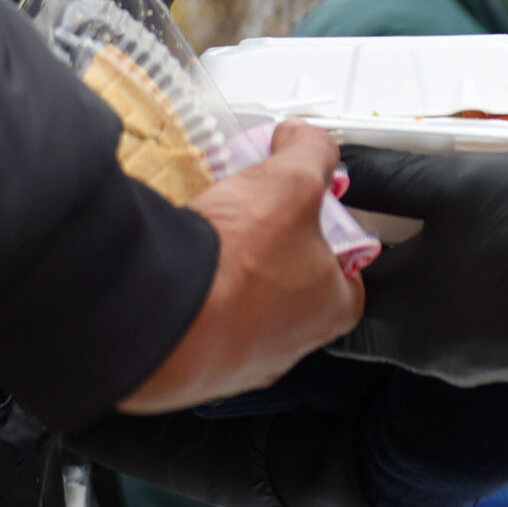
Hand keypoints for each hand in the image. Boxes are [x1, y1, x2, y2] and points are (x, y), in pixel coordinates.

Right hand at [120, 120, 362, 412]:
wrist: (158, 314)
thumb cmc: (237, 264)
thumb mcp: (291, 181)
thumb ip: (310, 152)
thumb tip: (305, 137)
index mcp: (331, 307)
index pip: (349, 273)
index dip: (332, 237)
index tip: (312, 213)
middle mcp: (290, 346)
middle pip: (293, 289)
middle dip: (273, 254)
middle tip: (251, 221)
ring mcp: (239, 364)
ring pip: (242, 310)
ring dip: (228, 278)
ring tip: (209, 241)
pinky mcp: (191, 369)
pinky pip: (197, 327)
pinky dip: (191, 300)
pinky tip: (178, 269)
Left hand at [335, 148, 507, 385]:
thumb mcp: (455, 187)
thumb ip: (389, 177)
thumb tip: (333, 165)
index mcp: (400, 315)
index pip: (326, 299)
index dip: (319, 254)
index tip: (321, 215)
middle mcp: (423, 353)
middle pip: (365, 318)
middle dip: (360, 274)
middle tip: (365, 221)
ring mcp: (465, 364)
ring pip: (410, 326)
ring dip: (406, 285)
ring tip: (418, 232)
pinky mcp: (501, 360)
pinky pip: (452, 332)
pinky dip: (445, 299)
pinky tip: (468, 260)